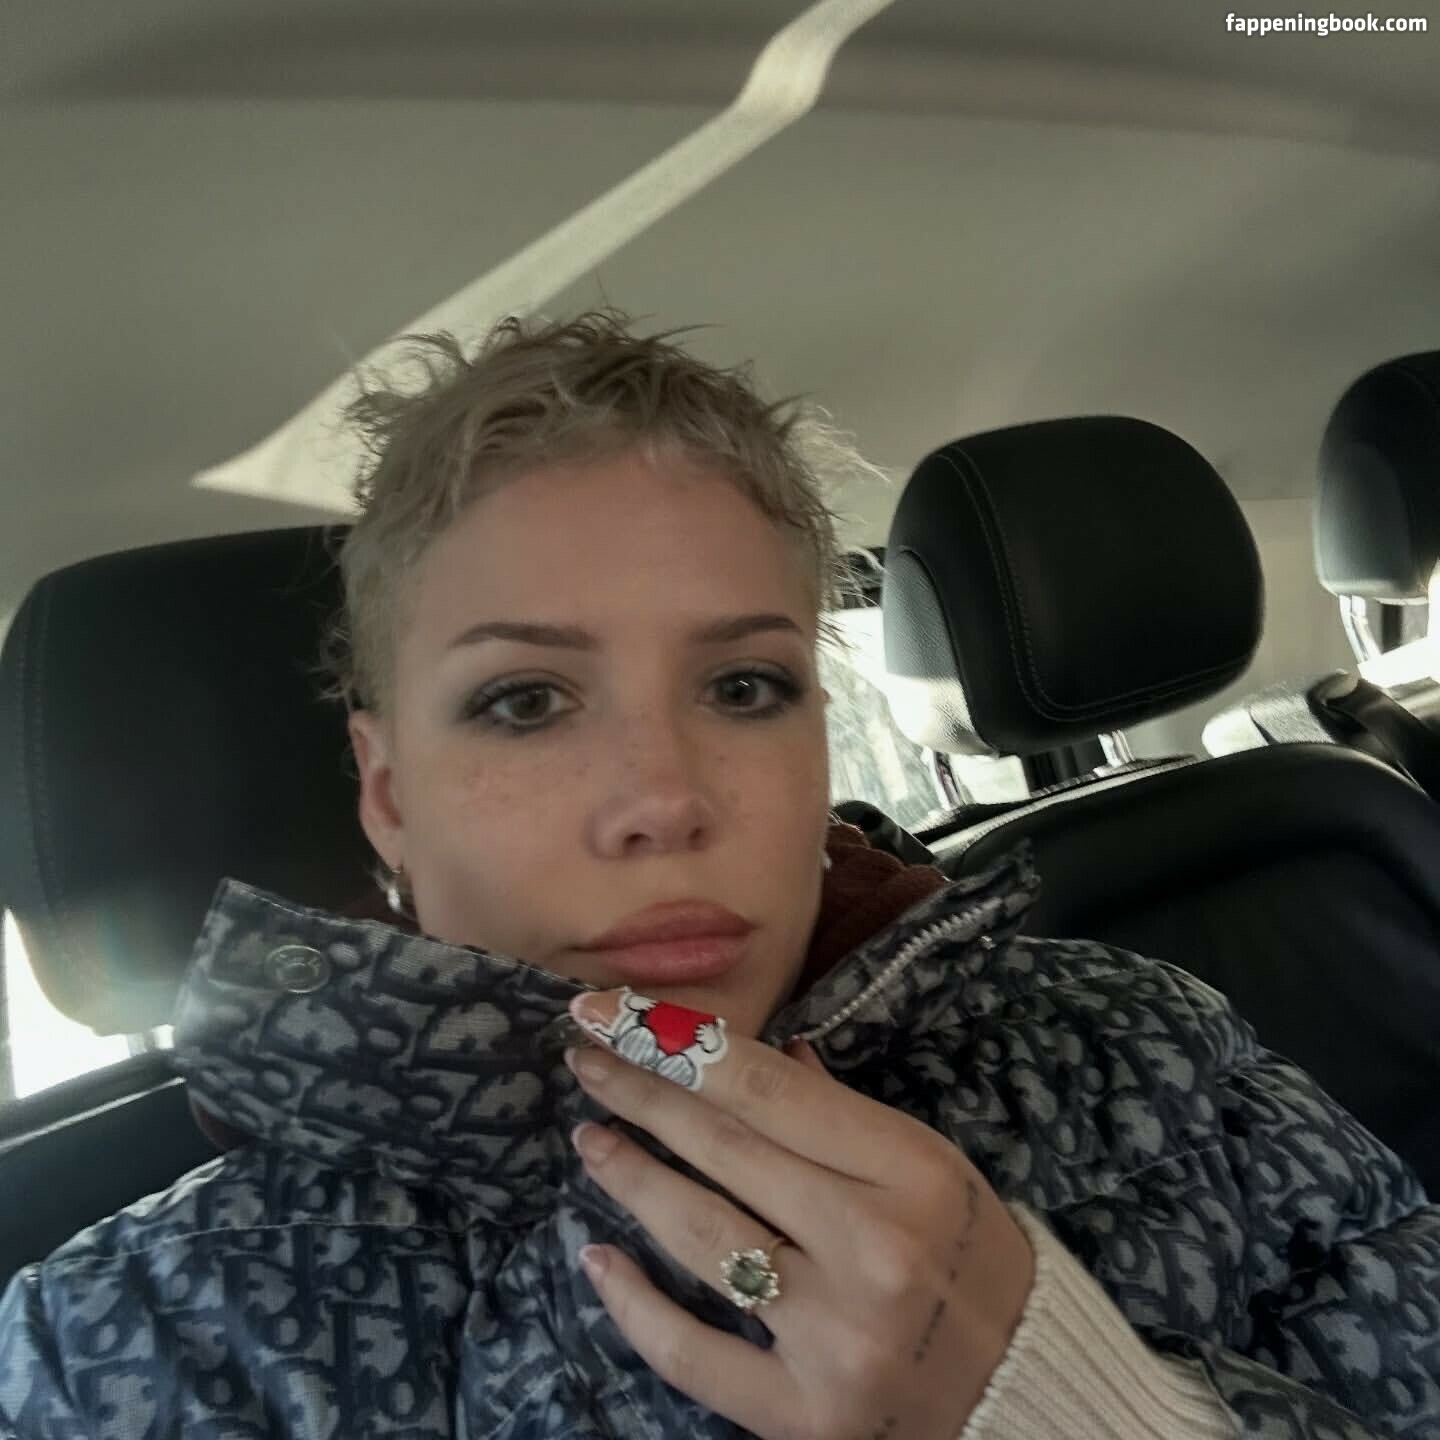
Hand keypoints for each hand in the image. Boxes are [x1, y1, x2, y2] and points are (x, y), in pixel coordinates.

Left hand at [564, 987, 1035, 1439]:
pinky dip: (634, 1304)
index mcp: (912, 1173)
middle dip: (640, 1096)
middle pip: (726, 1152)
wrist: (1026, 1392)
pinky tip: (597, 1258)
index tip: (612, 1012)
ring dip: (632, 1180)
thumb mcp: (930, 1168)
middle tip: (584, 1059)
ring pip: (701, 1239)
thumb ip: (838, 1112)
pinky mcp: (806, 1419)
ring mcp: (836, 1339)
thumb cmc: (975, 1259)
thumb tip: (745, 1055)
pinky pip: (693, 1355)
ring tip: (592, 1140)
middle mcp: (873, 1250)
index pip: (768, 1093)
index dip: (677, 1045)